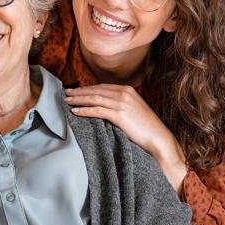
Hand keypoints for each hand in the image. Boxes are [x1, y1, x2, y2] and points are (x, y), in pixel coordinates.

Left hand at [65, 84, 187, 192]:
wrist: (158, 138)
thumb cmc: (146, 127)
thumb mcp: (133, 109)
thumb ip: (120, 104)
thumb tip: (103, 105)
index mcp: (127, 90)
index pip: (101, 87)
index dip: (87, 88)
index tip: (76, 90)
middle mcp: (124, 93)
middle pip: (96, 91)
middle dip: (79, 92)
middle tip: (66, 93)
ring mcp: (122, 103)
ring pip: (94, 99)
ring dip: (78, 99)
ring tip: (67, 101)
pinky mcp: (120, 115)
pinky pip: (97, 110)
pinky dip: (85, 110)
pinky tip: (75, 111)